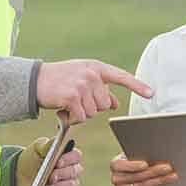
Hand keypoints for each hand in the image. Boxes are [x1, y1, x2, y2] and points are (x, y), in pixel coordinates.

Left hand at [16, 136, 83, 185]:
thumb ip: (45, 144)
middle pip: (75, 171)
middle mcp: (72, 169)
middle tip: (51, 177)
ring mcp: (70, 183)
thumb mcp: (36, 149)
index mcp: (67, 155)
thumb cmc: (32, 160)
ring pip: (72, 185)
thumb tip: (55, 141)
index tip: (57, 163)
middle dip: (62, 174)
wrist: (21, 177)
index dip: (68, 159)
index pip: (76, 155)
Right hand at [36, 59, 153, 124]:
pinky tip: (63, 109)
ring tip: (68, 102)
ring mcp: (82, 85)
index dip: (137, 86)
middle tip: (76, 100)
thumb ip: (99, 88)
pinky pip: (81, 117)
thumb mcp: (82, 78)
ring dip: (81, 113)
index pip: (121, 77)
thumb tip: (115, 103)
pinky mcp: (72, 97)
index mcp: (96, 67)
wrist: (34, 80)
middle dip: (92, 107)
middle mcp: (91, 74)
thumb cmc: (59, 80)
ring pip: (93, 113)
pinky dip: (72, 118)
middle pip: (105, 104)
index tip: (151, 93)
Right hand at [110, 154, 175, 185]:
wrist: (133, 176)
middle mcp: (116, 178)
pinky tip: (162, 184)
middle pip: (135, 176)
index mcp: (115, 165)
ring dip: (158, 181)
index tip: (145, 164)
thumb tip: (157, 152)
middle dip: (153, 172)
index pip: (119, 165)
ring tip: (170, 176)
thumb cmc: (136, 162)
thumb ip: (142, 155)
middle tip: (167, 168)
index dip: (132, 165)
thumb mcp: (137, 156)